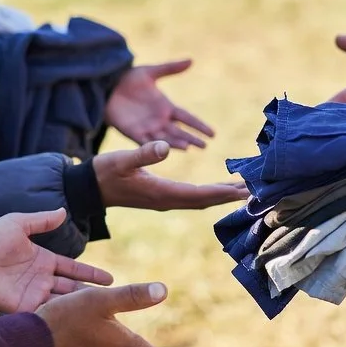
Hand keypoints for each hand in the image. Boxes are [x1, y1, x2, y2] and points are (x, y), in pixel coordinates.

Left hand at [0, 209, 112, 312]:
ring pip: (62, 302)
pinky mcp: (22, 307)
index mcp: (43, 260)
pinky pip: (44, 312)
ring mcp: (32, 294)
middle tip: (112, 300)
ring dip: (77, 306)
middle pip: (71, 288)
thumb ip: (41, 221)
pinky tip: (75, 320)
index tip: (110, 279)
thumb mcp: (18, 224)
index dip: (91, 274)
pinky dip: (59, 316)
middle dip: (90, 294)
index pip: (73, 269)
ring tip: (99, 312)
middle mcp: (41, 279)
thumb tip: (63, 211)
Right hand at [94, 140, 246, 210]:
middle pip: (206, 200)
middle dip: (231, 196)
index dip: (223, 193)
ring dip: (223, 196)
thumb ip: (143, 153)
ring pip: (201, 200)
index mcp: (161, 192)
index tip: (246, 191)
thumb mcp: (120, 159)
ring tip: (246, 190)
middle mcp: (167, 200)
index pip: (200, 195)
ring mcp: (165, 200)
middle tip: (258, 191)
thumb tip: (167, 145)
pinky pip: (193, 197)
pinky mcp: (162, 196)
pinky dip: (210, 193)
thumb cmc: (103, 172)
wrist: (88, 188)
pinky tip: (221, 188)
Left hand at [106, 61, 214, 149]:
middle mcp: (159, 120)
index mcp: (166, 107)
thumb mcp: (150, 72)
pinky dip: (157, 146)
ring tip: (189, 147)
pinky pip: (147, 142)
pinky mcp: (133, 133)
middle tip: (205, 146)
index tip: (213, 133)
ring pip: (166, 138)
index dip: (199, 125)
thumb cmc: (127, 79)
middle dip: (192, 138)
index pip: (187, 118)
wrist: (106, 87)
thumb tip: (191, 60)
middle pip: (180, 132)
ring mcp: (147, 128)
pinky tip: (166, 149)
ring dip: (177, 143)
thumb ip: (170, 68)